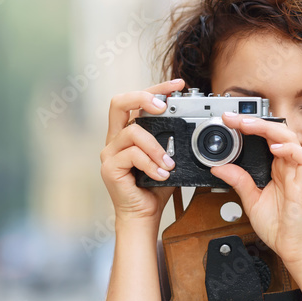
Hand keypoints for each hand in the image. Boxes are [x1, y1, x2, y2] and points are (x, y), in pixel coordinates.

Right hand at [100, 79, 184, 222]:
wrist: (144, 215)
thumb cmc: (155, 188)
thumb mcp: (169, 158)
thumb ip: (173, 141)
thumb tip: (191, 124)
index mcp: (128, 133)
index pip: (136, 101)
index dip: (156, 89)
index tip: (177, 85)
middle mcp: (116, 139)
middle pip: (119, 102)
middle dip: (144, 98)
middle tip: (164, 107)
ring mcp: (110, 153)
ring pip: (133, 131)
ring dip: (156, 146)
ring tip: (169, 164)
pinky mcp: (110, 167)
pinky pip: (132, 154)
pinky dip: (151, 163)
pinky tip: (161, 175)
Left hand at [209, 112, 301, 264]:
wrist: (293, 249)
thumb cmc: (279, 228)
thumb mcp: (251, 201)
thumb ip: (239, 182)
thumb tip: (220, 167)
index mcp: (277, 170)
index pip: (265, 138)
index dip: (250, 126)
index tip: (229, 121)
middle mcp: (287, 168)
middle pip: (278, 132)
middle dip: (256, 121)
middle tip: (234, 119)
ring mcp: (296, 175)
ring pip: (291, 138)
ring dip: (269, 129)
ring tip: (249, 126)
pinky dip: (290, 150)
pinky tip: (274, 148)